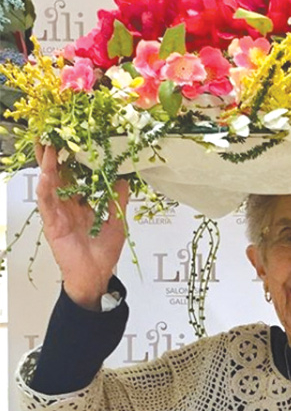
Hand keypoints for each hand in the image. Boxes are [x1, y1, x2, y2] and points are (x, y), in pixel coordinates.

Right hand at [36, 144, 129, 309]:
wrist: (96, 276)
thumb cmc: (104, 253)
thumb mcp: (116, 220)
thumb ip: (117, 199)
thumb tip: (124, 178)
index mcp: (81, 205)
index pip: (74, 177)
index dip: (72, 159)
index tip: (74, 140)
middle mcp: (67, 207)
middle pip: (57, 176)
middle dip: (52, 156)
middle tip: (51, 134)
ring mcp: (58, 215)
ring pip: (49, 185)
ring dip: (47, 166)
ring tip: (47, 147)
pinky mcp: (52, 225)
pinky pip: (47, 204)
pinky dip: (46, 188)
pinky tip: (46, 175)